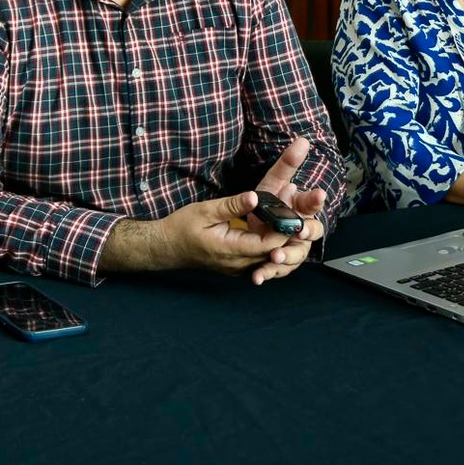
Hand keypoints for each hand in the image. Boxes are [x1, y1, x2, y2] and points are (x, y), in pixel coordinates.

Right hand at [149, 191, 293, 275]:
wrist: (166, 247)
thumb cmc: (182, 227)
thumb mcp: (206, 210)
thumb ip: (232, 205)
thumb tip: (256, 197)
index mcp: (232, 249)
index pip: (270, 243)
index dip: (284, 228)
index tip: (293, 210)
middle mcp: (238, 263)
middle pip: (274, 252)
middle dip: (287, 233)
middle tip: (297, 211)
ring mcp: (238, 268)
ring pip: (268, 257)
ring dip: (279, 239)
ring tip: (288, 218)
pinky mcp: (236, 266)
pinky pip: (259, 258)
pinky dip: (269, 244)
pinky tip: (272, 228)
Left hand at [246, 138, 327, 284]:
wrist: (255, 227)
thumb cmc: (270, 202)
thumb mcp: (273, 183)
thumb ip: (288, 164)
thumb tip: (304, 140)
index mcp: (300, 206)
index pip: (311, 201)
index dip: (315, 198)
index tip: (318, 194)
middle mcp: (301, 227)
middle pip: (311, 230)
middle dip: (306, 231)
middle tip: (299, 230)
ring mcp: (294, 246)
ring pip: (297, 254)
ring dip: (287, 256)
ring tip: (274, 256)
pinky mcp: (281, 262)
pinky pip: (278, 269)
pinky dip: (269, 273)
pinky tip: (258, 277)